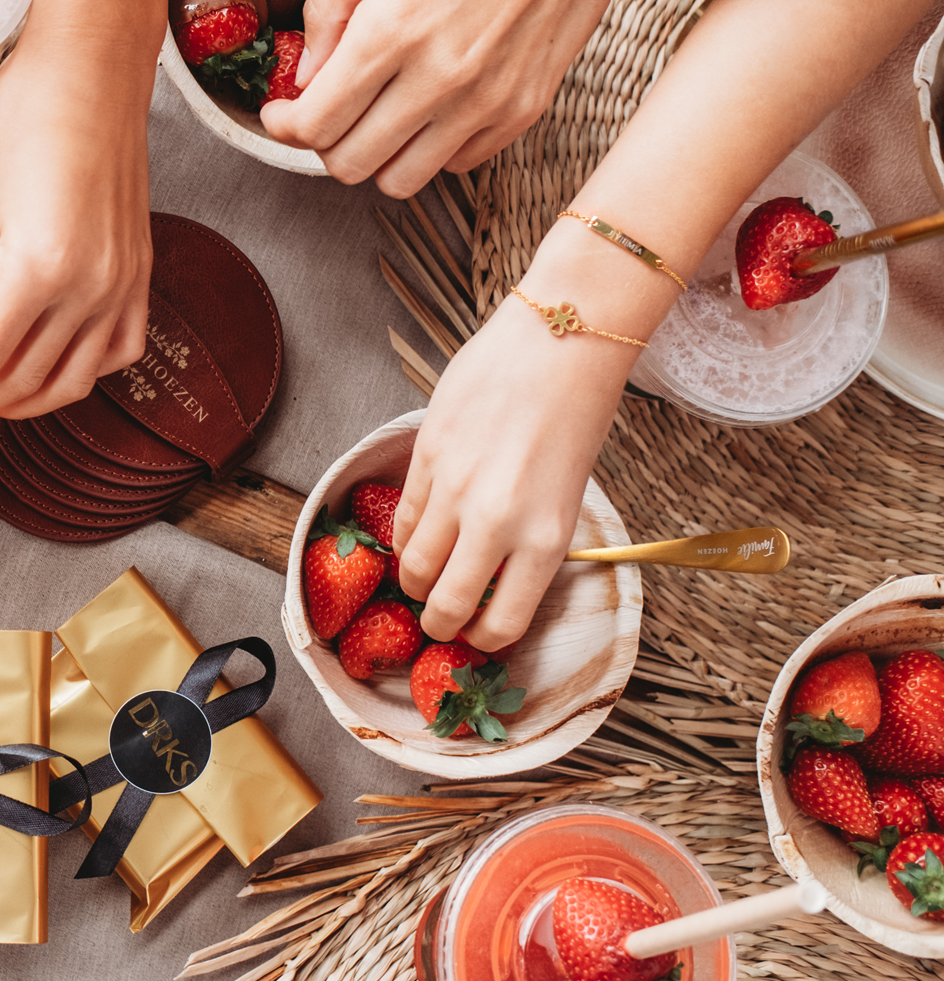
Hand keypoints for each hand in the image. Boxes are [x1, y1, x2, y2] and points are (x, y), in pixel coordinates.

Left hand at [0, 0, 157, 425]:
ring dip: (18, 401)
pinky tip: (43, 365)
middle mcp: (91, 288)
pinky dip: (77, 373)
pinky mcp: (139, 277)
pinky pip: (115, 353)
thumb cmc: (30, 116)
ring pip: (70, 381)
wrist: (94, 70)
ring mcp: (122, 287)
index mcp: (42, 268)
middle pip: (21, 382)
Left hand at [259, 0, 724, 196]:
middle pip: (349, 164)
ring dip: (376, 157)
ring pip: (398, 182)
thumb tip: (305, 74)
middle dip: (324, 144)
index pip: (314, 124)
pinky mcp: (520, 115)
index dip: (283, 126)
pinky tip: (428, 108)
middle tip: (327, 112)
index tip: (282, 113)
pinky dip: (428, 150)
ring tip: (377, 116)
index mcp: (393, 29)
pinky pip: (452, 168)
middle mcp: (438, 79)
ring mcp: (484, 104)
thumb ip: (328, 6)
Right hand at [390, 297, 633, 649]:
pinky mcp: (426, 455)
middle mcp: (497, 522)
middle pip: (446, 603)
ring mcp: (455, 489)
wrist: (561, 342)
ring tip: (422, 576)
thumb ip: (528, 540)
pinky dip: (406, 535)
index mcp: (546, 539)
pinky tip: (417, 534)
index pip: (501, 623)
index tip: (477, 632)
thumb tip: (491, 577)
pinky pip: (404, 516)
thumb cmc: (576, 415)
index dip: (483, 638)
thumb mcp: (566, 495)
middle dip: (438, 621)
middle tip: (438, 617)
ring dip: (414, 580)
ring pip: (413, 564)